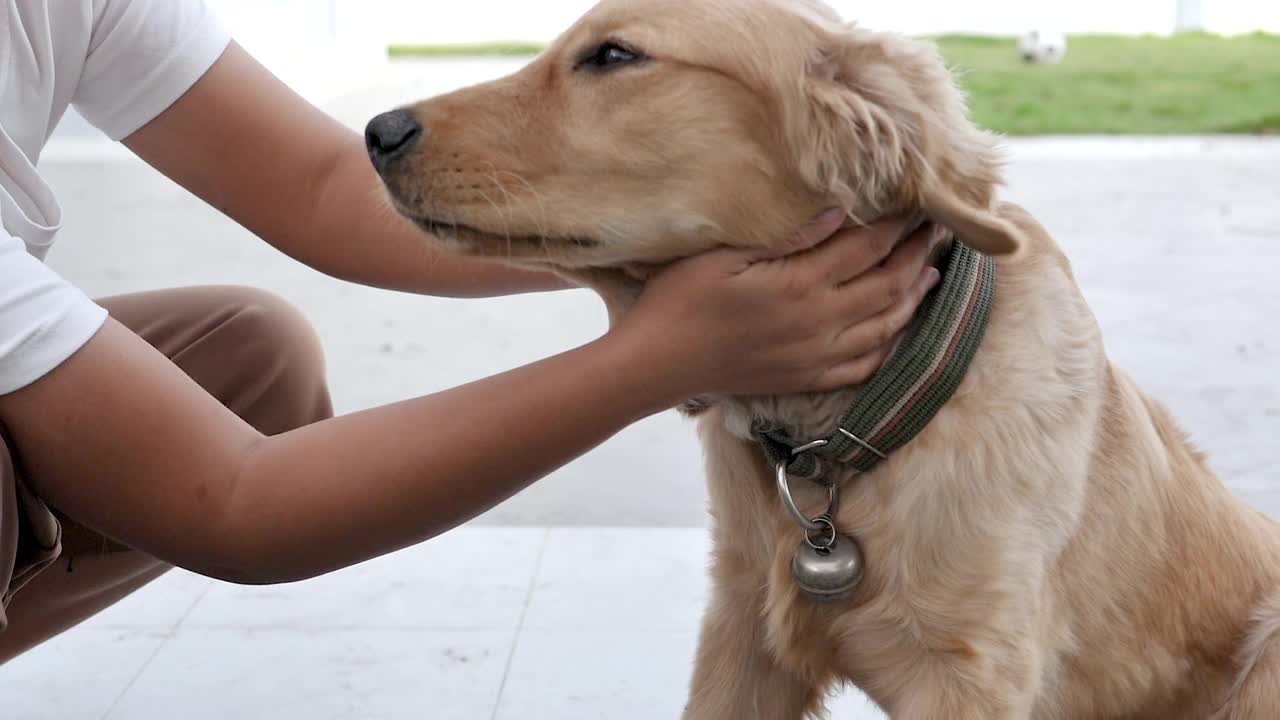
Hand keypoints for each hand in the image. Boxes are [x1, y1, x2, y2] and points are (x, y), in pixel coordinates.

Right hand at [620, 210, 947, 397]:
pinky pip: (865, 365)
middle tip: (938, 233)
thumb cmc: (679, 300)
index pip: (868, 248)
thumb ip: (786, 238)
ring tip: (931, 274)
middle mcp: (818, 322)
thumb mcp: (723, 255)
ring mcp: (816, 356)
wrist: (658, 364)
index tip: (920, 204)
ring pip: (886, 326)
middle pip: (888, 285)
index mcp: (799, 285)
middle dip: (918, 255)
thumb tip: (839, 212)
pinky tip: (897, 329)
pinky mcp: (806, 378)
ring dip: (913, 297)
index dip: (899, 225)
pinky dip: (890, 345)